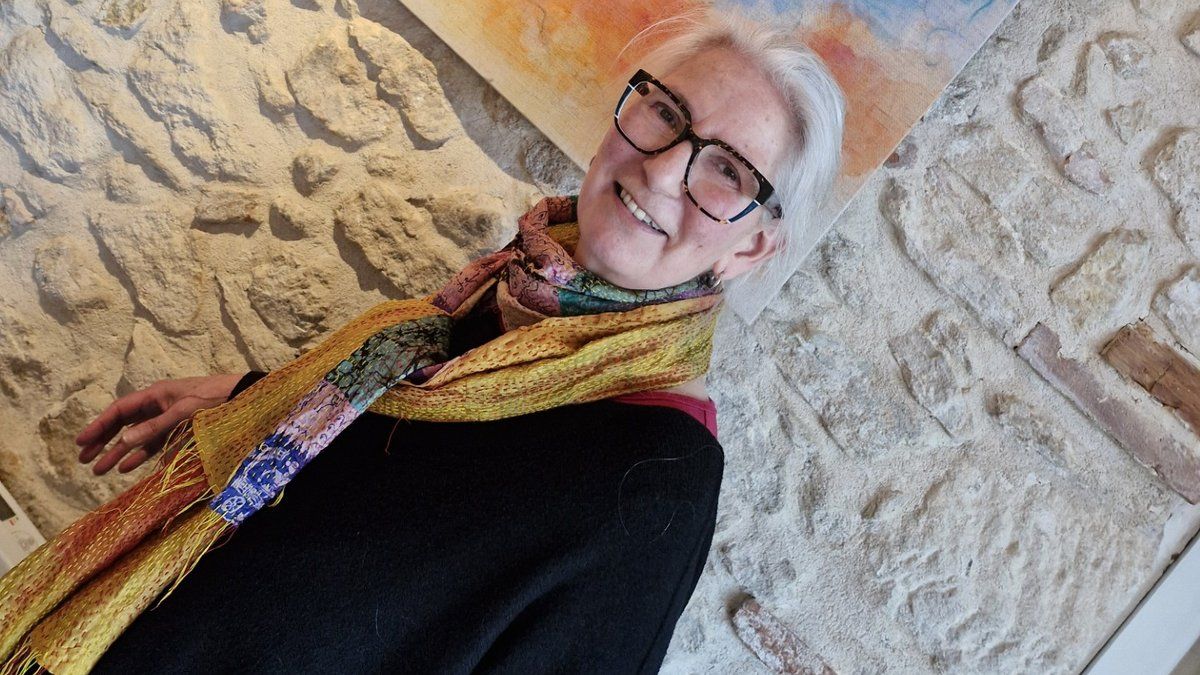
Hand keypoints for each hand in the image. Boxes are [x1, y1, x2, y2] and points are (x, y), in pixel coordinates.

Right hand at [76, 373, 244, 474]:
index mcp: (154, 395)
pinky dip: (140, 455)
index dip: (98, 426)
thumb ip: (155, 427)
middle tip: (83, 459)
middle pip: (123, 425)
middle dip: (102, 442)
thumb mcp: (182, 411)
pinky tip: (126, 467)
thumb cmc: (212, 398)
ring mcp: (167, 419)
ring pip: (136, 438)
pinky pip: (154, 444)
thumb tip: (124, 441)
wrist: (241, 397)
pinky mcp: (179, 430)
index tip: (81, 441)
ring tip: (99, 470)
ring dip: (118, 453)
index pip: (119, 411)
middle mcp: (157, 406)